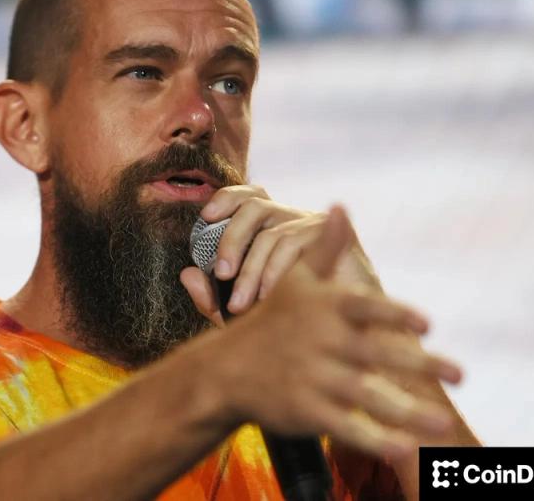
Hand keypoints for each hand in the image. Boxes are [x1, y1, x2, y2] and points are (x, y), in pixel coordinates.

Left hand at [181, 186, 379, 320]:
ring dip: (252, 270)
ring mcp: (315, 225)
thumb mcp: (243, 314)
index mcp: (269, 225)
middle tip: (221, 275)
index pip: (247, 196)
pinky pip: (298, 245)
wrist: (348, 337)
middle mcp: (292, 218)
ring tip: (241, 305)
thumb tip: (186, 275)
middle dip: (231, 240)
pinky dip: (278, 272)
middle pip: (254, 206)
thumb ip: (212, 299)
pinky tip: (270, 297)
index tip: (205, 218)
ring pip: (273, 232)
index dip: (226, 198)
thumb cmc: (293, 323)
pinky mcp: (338, 237)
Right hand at [182, 207, 462, 459]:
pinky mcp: (307, 412)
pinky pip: (346, 426)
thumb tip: (341, 206)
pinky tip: (404, 448)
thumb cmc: (273, 319)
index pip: (363, 308)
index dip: (394, 315)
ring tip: (442, 425)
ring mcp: (313, 379)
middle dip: (418, 365)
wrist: (227, 369)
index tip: (428, 323)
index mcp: (324, 308)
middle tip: (461, 374)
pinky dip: (374, 439)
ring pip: (365, 396)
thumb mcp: (295, 280)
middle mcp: (320, 344)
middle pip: (373, 355)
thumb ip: (326, 247)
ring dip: (406, 412)